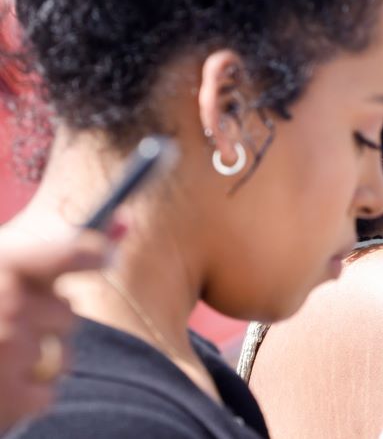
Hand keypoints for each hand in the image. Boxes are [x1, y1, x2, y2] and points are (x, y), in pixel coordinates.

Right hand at [0, 231, 106, 429]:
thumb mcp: (0, 270)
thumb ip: (54, 252)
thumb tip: (129, 224)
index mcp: (1, 267)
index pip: (65, 252)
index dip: (89, 251)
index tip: (104, 254)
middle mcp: (4, 305)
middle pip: (68, 312)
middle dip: (44, 320)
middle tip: (1, 325)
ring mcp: (7, 352)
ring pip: (62, 354)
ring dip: (37, 358)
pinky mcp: (9, 398)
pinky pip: (48, 392)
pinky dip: (25, 395)